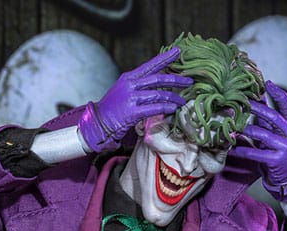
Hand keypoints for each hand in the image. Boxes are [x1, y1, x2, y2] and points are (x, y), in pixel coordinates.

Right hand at [77, 47, 191, 152]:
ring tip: (183, 101)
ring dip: (173, 97)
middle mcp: (131, 84)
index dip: (165, 58)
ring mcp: (131, 97)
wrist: (97, 122)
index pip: (151, 65)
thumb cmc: (112, 109)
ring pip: (158, 94)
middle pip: (158, 78)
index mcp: (129, 77)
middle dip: (176, 80)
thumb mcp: (124, 92)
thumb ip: (138, 87)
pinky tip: (173, 109)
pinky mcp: (132, 112)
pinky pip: (153, 108)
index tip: (178, 52)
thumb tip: (156, 86)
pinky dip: (165, 108)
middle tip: (189, 81)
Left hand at [235, 80, 286, 202]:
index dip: (278, 93)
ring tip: (233, 126)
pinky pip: (256, 153)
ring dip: (246, 129)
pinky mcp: (276, 160)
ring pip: (263, 134)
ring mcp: (285, 147)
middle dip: (256, 108)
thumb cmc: (282, 152)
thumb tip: (259, 98)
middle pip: (273, 116)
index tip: (267, 83)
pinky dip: (243, 151)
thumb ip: (270, 120)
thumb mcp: (280, 134)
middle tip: (242, 102)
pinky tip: (233, 149)